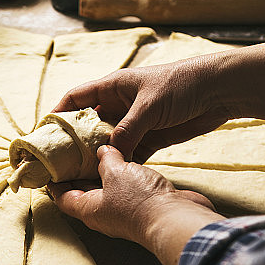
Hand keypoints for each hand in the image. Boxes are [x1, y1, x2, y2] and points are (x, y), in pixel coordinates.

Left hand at [48, 146, 223, 264]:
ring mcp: (122, 210)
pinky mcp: (141, 205)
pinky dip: (122, 174)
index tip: (49, 166)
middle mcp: (102, 212)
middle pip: (82, 192)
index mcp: (88, 209)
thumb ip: (106, 160)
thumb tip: (102, 151)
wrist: (175, 217)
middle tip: (72, 150)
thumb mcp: (116, 172)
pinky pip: (125, 188)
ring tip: (97, 149)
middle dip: (77, 173)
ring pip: (106, 189)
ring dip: (102, 171)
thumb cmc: (139, 200)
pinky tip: (125, 157)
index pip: (61, 196)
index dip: (54, 182)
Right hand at [53, 40, 264, 162]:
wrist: (219, 91)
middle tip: (59, 162)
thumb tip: (109, 156)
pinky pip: (127, 154)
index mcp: (113, 87)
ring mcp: (134, 122)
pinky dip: (118, 165)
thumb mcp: (149, 106)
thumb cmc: (182, 85)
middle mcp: (119, 105)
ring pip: (107, 142)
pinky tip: (108, 179)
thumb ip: (127, 131)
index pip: (76, 98)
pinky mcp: (149, 137)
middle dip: (74, 142)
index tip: (44, 132)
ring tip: (79, 175)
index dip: (58, 113)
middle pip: (88, 124)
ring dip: (96, 157)